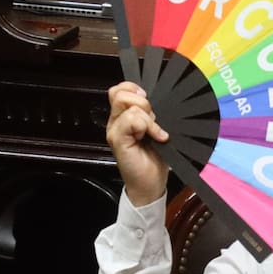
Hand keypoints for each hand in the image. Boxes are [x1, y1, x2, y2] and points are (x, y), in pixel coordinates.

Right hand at [106, 82, 169, 206]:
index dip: (134, 89)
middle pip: (119, 92)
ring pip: (126, 105)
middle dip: (142, 102)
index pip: (120, 89)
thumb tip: (156, 99)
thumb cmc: (155, 159)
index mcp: (123, 116)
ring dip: (147, 116)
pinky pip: (130, 120)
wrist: (150, 184)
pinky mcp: (117, 140)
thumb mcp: (156, 130)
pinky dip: (148, 126)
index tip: (150, 101)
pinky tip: (157, 137)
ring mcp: (114, 130)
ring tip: (155, 131)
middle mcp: (116, 121)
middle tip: (153, 119)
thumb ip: (151, 113)